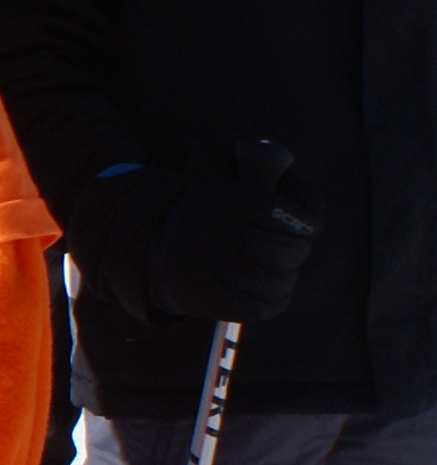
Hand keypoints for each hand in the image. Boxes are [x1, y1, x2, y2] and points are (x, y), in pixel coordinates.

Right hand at [144, 140, 320, 327]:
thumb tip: (282, 158)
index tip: (311, 226)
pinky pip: (264, 306)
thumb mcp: (221, 174)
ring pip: (279, 281)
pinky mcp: (210, 300)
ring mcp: (212, 271)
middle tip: (295, 248)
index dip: (308, 223)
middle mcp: (217, 234)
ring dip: (288, 276)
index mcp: (225, 200)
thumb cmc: (204, 211)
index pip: (285, 214)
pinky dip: (276, 299)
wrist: (153, 253)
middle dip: (298, 250)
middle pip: (288, 250)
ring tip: (282, 269)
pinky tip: (271, 288)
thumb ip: (254, 160)